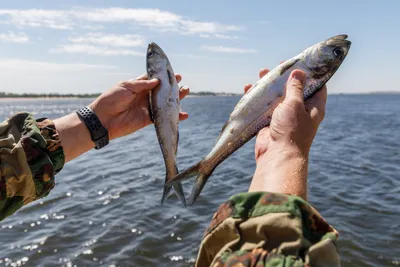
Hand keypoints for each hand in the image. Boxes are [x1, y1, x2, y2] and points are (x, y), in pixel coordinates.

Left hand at [89, 74, 189, 139]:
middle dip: (172, 86)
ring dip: (176, 98)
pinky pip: (163, 117)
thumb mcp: (126, 86)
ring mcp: (147, 107)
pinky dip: (173, 117)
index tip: (173, 72)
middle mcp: (144, 96)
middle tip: (181, 81)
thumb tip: (158, 81)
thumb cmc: (111, 99)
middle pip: (162, 90)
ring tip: (186, 91)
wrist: (103, 119)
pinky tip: (184, 114)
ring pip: (165, 102)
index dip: (163, 76)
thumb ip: (142, 84)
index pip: (153, 79)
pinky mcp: (149, 119)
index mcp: (138, 86)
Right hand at [245, 64, 326, 198]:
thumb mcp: (295, 104)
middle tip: (278, 66)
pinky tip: (249, 89)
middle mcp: (300, 111)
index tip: (301, 62)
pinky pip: (263, 107)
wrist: (277, 155)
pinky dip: (256, 98)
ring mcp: (284, 117)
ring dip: (269, 86)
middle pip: (293, 89)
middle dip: (285, 77)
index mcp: (313, 106)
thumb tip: (299, 72)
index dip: (309, 73)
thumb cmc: (291, 129)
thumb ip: (295, 88)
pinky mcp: (269, 123)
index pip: (316, 85)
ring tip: (261, 73)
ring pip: (276, 97)